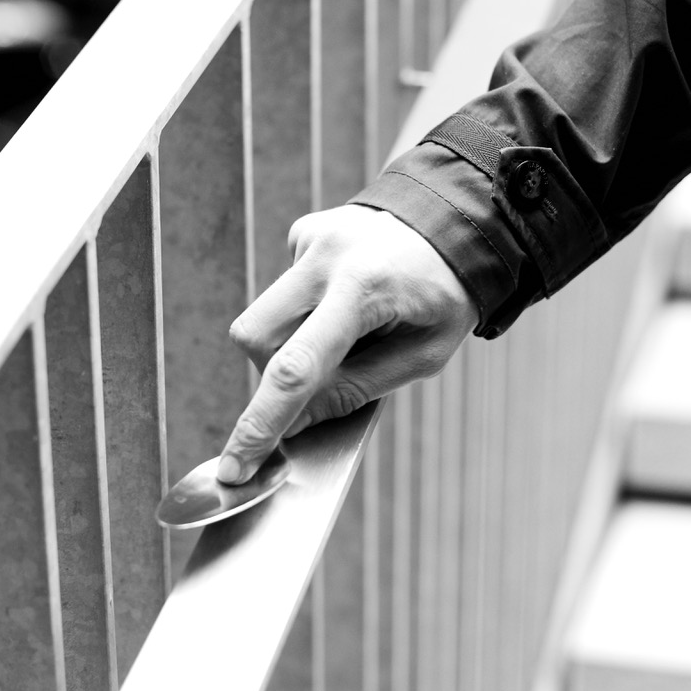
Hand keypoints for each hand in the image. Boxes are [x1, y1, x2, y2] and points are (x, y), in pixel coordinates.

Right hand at [217, 204, 478, 482]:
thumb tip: (294, 425)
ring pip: (262, 318)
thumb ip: (356, 390)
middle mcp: (327, 255)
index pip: (297, 368)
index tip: (233, 468)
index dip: (261, 424)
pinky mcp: (302, 231)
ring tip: (349, 328)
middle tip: (327, 376)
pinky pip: (284, 292)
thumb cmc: (446, 295)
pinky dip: (308, 311)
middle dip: (276, 374)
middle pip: (257, 340)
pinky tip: (348, 298)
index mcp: (365, 288)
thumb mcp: (422, 356)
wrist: (456, 222)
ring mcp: (310, 238)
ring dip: (294, 342)